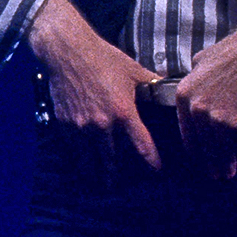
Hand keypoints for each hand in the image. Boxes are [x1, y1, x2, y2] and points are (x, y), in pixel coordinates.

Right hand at [26, 0, 163, 171]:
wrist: (67, 50)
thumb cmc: (103, 58)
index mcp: (123, 111)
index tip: (157, 171)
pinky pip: (72, 147)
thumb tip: (172, 91)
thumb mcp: (133, 70)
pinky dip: (78, 156)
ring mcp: (81, 125)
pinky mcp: (64, 121)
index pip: (141, 146)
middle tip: (119, 186)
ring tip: (99, 182)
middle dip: (116, 176)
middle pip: (111, 161)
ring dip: (95, 172)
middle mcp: (102, 124)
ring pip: (88, 159)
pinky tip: (81, 162)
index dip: (151, 162)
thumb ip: (153, 85)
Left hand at [175, 0, 236, 179]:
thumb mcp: (202, 62)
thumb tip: (198, 91)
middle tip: (213, 174)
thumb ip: (196, 80)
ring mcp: (212, 116)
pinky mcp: (233, 121)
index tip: (198, 157)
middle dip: (207, 160)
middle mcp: (194, 107)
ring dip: (223, 162)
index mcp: (183, 94)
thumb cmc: (232, 55)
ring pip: (216, 146)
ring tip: (227, 174)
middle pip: (200, 142)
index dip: (193, 145)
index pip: (185, 128)